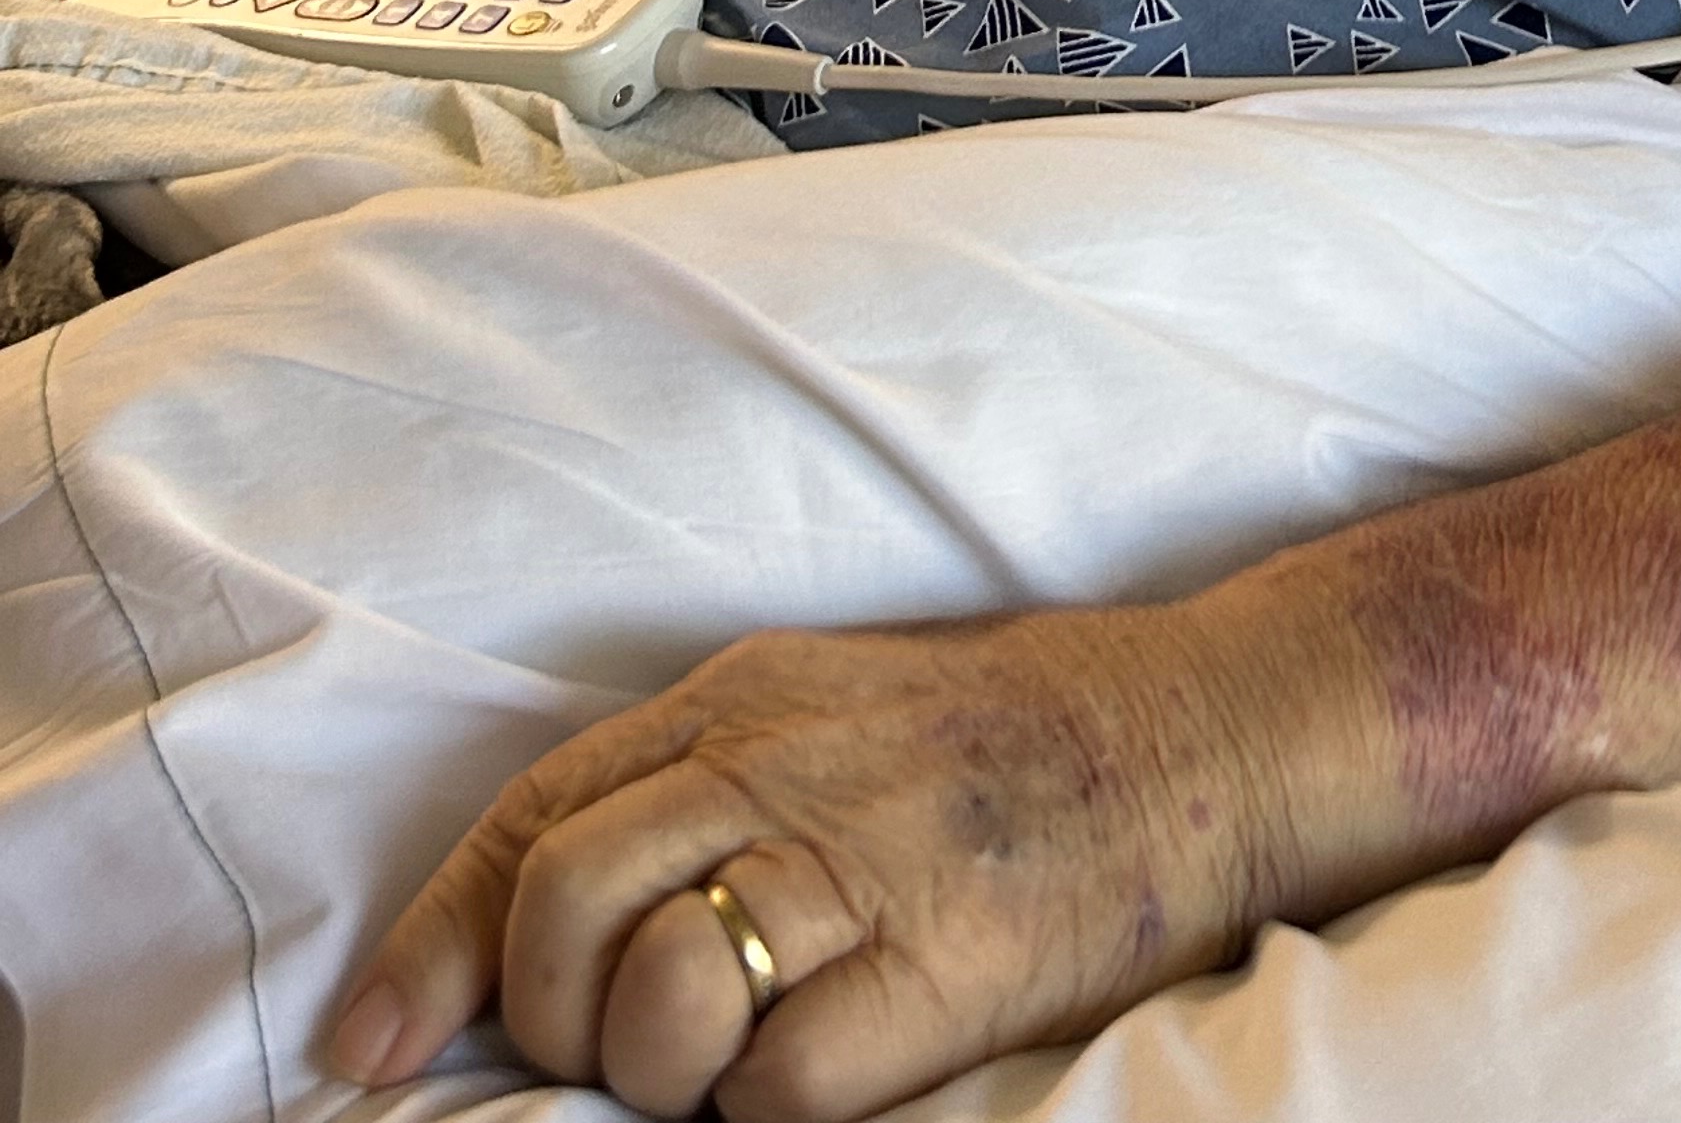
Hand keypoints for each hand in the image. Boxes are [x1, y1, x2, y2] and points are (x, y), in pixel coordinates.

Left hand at [326, 605, 1272, 1121]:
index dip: (435, 943)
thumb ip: (700, 781)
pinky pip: (781, 1085)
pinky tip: (823, 1072)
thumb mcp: (834, 705)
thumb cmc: (1008, 740)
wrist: (1206, 735)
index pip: (537, 814)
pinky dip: (771, 1109)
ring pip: (659, 1003)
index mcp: (752, 698)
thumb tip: (539, 910)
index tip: (374, 1047)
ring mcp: (871, 865)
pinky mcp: (946, 966)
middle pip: (566, 907)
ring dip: (660, 1073)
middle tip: (601, 1062)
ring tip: (725, 1067)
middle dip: (542, 1020)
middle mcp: (791, 767)